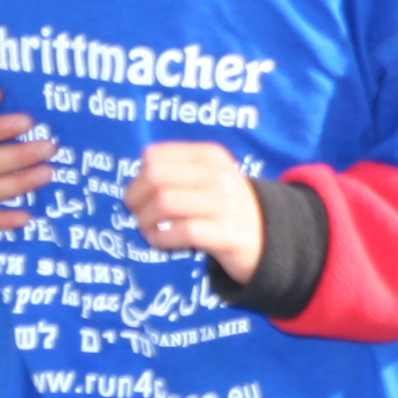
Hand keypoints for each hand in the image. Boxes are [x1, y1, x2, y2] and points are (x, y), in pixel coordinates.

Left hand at [125, 141, 264, 283]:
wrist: (264, 233)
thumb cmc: (221, 204)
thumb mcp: (206, 176)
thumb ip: (174, 171)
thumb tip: (133, 183)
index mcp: (209, 155)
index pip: (154, 157)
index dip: (136, 178)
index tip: (138, 195)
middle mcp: (218, 175)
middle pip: (155, 178)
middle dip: (135, 199)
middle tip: (136, 213)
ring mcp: (224, 204)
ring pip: (164, 204)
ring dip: (145, 221)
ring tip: (148, 229)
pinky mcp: (226, 233)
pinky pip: (182, 232)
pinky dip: (161, 239)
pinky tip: (161, 241)